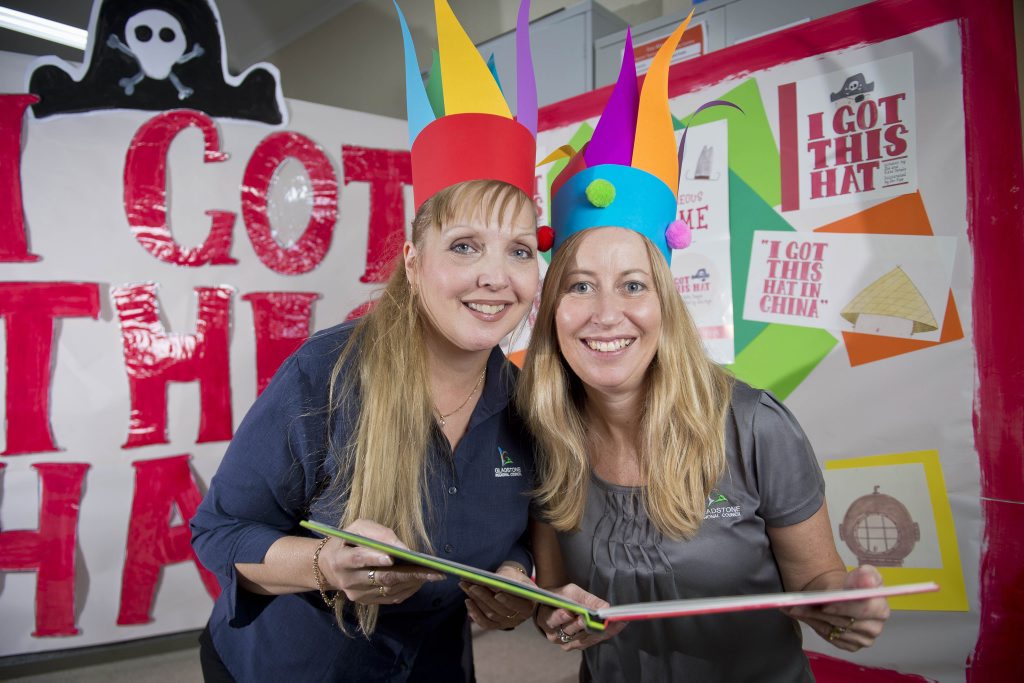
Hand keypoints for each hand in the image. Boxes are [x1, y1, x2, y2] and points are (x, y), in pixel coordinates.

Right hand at [317, 519, 443, 605]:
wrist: (329, 567)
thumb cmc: (347, 542)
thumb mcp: (357, 528)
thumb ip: (377, 533)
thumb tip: (402, 547)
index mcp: (340, 559)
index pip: (357, 559)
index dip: (374, 558)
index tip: (392, 557)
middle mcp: (347, 580)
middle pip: (380, 578)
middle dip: (407, 573)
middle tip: (431, 569)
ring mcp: (357, 595)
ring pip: (389, 589)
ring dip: (412, 581)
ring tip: (433, 573)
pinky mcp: (366, 602)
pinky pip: (391, 598)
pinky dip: (409, 589)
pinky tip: (422, 580)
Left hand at [461, 563, 534, 629]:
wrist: (511, 584)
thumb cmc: (513, 577)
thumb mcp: (514, 573)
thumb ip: (507, 577)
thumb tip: (493, 582)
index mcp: (529, 604)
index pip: (519, 604)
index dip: (508, 600)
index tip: (497, 593)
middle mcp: (520, 617)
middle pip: (501, 610)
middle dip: (485, 597)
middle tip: (473, 586)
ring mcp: (508, 623)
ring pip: (491, 615)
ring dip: (477, 601)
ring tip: (466, 587)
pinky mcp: (497, 625)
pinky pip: (485, 623)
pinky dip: (475, 613)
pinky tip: (468, 602)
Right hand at [535, 583, 625, 650]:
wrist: (557, 609)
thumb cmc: (561, 598)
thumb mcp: (570, 592)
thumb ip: (585, 599)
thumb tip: (605, 606)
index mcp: (545, 619)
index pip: (552, 619)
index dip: (561, 616)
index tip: (571, 612)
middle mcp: (554, 635)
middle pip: (570, 630)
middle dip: (585, 623)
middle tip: (598, 618)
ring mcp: (566, 643)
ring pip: (583, 638)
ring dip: (600, 630)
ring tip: (614, 622)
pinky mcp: (578, 645)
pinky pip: (592, 641)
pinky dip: (605, 634)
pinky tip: (616, 626)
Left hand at [782, 565, 890, 651]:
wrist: (839, 594)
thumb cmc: (850, 584)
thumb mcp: (860, 573)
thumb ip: (865, 575)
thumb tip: (867, 580)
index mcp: (880, 607)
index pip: (863, 610)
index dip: (843, 607)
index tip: (826, 603)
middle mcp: (875, 626)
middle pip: (844, 622)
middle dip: (821, 613)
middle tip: (800, 605)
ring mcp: (864, 639)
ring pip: (834, 630)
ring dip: (813, 618)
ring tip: (796, 608)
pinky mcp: (852, 646)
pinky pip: (830, 638)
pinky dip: (814, 626)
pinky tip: (804, 616)